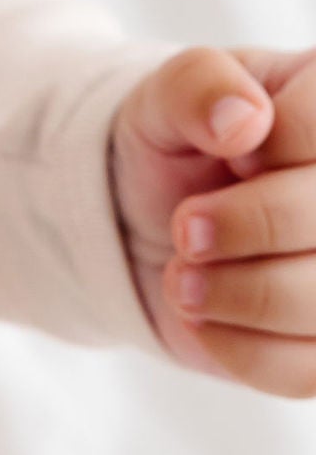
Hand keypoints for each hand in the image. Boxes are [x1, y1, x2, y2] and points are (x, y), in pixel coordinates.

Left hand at [109, 46, 315, 392]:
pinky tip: (208, 319)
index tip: (223, 152)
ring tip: (183, 278)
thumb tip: (243, 119)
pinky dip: (239, 350)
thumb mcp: (163, 100)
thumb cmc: (178, 147)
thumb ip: (197, 85)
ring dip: (234, 295)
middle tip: (183, 229)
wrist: (154, 224)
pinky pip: (307, 369)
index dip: (265, 147)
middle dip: (245, 227)